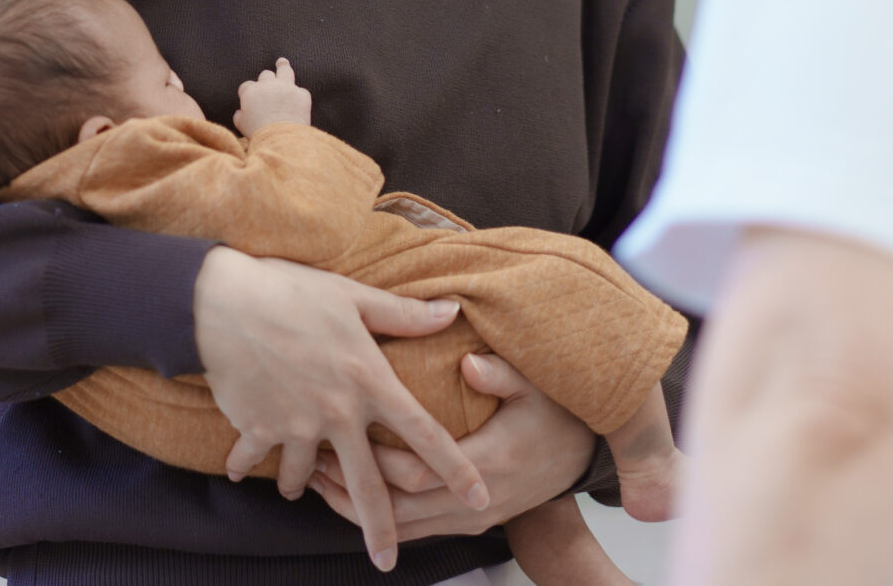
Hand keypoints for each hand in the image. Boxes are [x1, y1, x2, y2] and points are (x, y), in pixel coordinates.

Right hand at [194, 247, 488, 571]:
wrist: (220, 302)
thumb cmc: (291, 291)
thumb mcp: (353, 296)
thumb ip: (405, 315)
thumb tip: (453, 310)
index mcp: (369, 379)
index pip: (425, 432)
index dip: (456, 468)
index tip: (480, 498)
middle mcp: (337, 411)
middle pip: (368, 484)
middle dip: (380, 529)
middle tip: (388, 560)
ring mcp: (296, 425)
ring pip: (306, 476)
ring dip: (300, 484)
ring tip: (297, 487)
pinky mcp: (258, 427)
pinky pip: (255, 460)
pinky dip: (246, 465)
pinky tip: (240, 470)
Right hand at [234, 57, 313, 135]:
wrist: (281, 137)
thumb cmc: (258, 133)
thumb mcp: (241, 125)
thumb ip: (239, 116)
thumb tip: (240, 112)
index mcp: (251, 92)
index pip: (246, 85)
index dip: (248, 92)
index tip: (249, 97)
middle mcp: (268, 85)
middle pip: (265, 75)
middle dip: (265, 79)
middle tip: (267, 81)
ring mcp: (286, 87)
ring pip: (284, 70)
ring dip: (283, 66)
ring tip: (282, 62)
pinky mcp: (302, 94)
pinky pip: (301, 91)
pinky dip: (298, 95)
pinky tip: (298, 98)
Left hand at [310, 353, 593, 540]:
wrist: (580, 459)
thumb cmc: (556, 413)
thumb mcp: (537, 385)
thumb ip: (501, 374)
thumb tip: (468, 362)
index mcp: (491, 460)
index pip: (418, 472)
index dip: (375, 460)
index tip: (342, 433)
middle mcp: (477, 500)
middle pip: (402, 509)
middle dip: (353, 490)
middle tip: (313, 463)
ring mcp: (472, 518)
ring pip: (405, 527)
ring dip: (359, 509)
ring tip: (317, 484)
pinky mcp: (466, 523)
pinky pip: (417, 529)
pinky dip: (381, 516)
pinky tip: (351, 498)